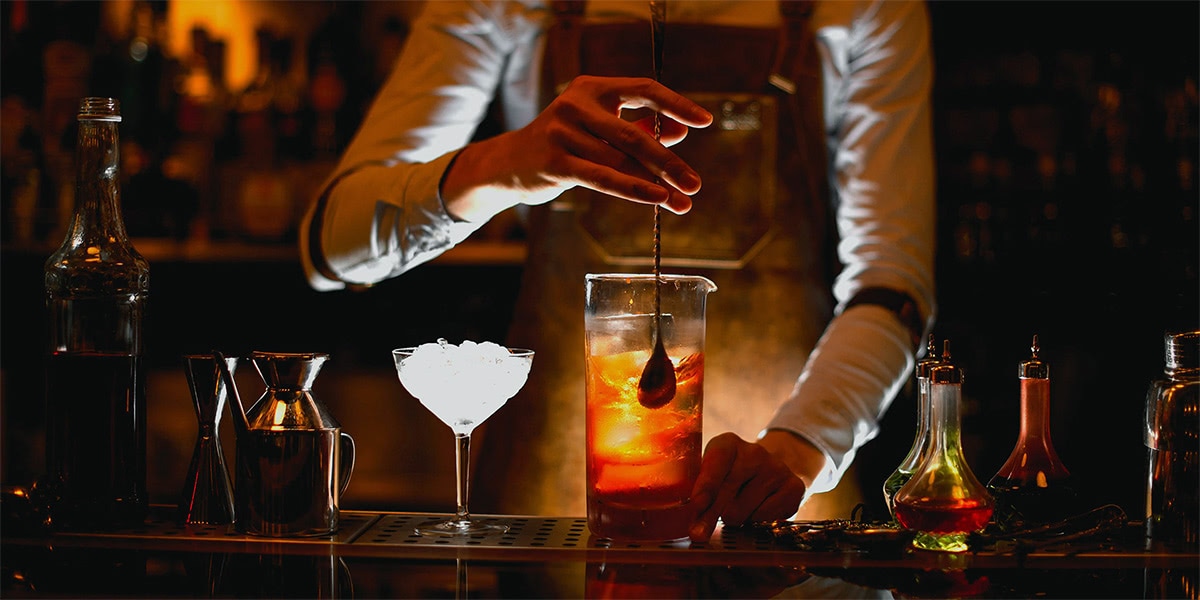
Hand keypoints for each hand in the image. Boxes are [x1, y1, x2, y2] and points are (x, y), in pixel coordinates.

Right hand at [441, 75, 712, 221]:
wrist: (507, 164)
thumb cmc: (562, 144)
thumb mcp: (598, 129)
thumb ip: (635, 128)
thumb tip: (677, 134)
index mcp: (592, 88)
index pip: (643, 89)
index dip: (676, 105)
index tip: (705, 122)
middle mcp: (576, 104)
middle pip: (636, 134)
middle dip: (670, 162)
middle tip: (695, 183)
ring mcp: (563, 132)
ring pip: (621, 162)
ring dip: (656, 185)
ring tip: (682, 202)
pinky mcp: (555, 162)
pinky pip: (603, 178)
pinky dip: (634, 189)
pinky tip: (657, 198)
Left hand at [688, 432, 816, 542]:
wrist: (771, 471)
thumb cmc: (731, 475)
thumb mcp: (712, 472)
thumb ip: (699, 490)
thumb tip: (690, 522)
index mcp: (728, 443)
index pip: (716, 462)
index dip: (706, 485)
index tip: (697, 505)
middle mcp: (754, 452)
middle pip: (728, 490)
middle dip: (709, 515)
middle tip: (698, 533)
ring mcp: (777, 468)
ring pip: (743, 510)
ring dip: (734, 518)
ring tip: (737, 508)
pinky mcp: (794, 487)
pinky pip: (764, 518)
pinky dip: (754, 521)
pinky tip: (755, 510)